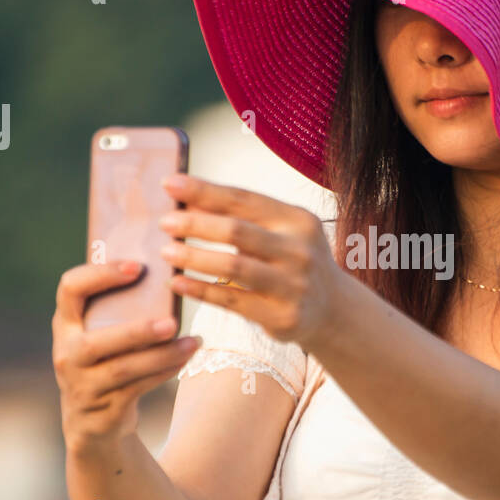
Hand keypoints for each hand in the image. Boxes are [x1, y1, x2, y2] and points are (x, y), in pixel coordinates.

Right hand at [52, 260, 202, 457]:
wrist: (93, 422)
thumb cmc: (105, 362)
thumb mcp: (99, 334)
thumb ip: (119, 309)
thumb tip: (169, 276)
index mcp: (66, 323)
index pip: (70, 288)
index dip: (101, 274)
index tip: (138, 267)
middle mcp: (67, 353)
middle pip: (95, 341)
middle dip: (136, 331)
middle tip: (173, 321)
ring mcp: (82, 384)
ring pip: (123, 369)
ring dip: (162, 355)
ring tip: (193, 343)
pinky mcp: (103, 408)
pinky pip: (137, 387)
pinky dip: (164, 372)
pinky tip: (185, 359)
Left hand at [158, 174, 344, 347]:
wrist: (334, 310)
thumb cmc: (293, 262)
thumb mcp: (281, 232)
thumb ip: (243, 217)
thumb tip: (188, 201)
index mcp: (297, 219)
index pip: (244, 199)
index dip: (204, 190)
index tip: (170, 183)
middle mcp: (300, 250)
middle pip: (237, 231)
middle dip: (195, 224)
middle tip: (165, 222)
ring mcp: (294, 285)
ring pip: (233, 267)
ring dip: (194, 257)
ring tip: (167, 252)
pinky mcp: (283, 316)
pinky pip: (233, 301)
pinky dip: (200, 290)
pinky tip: (178, 282)